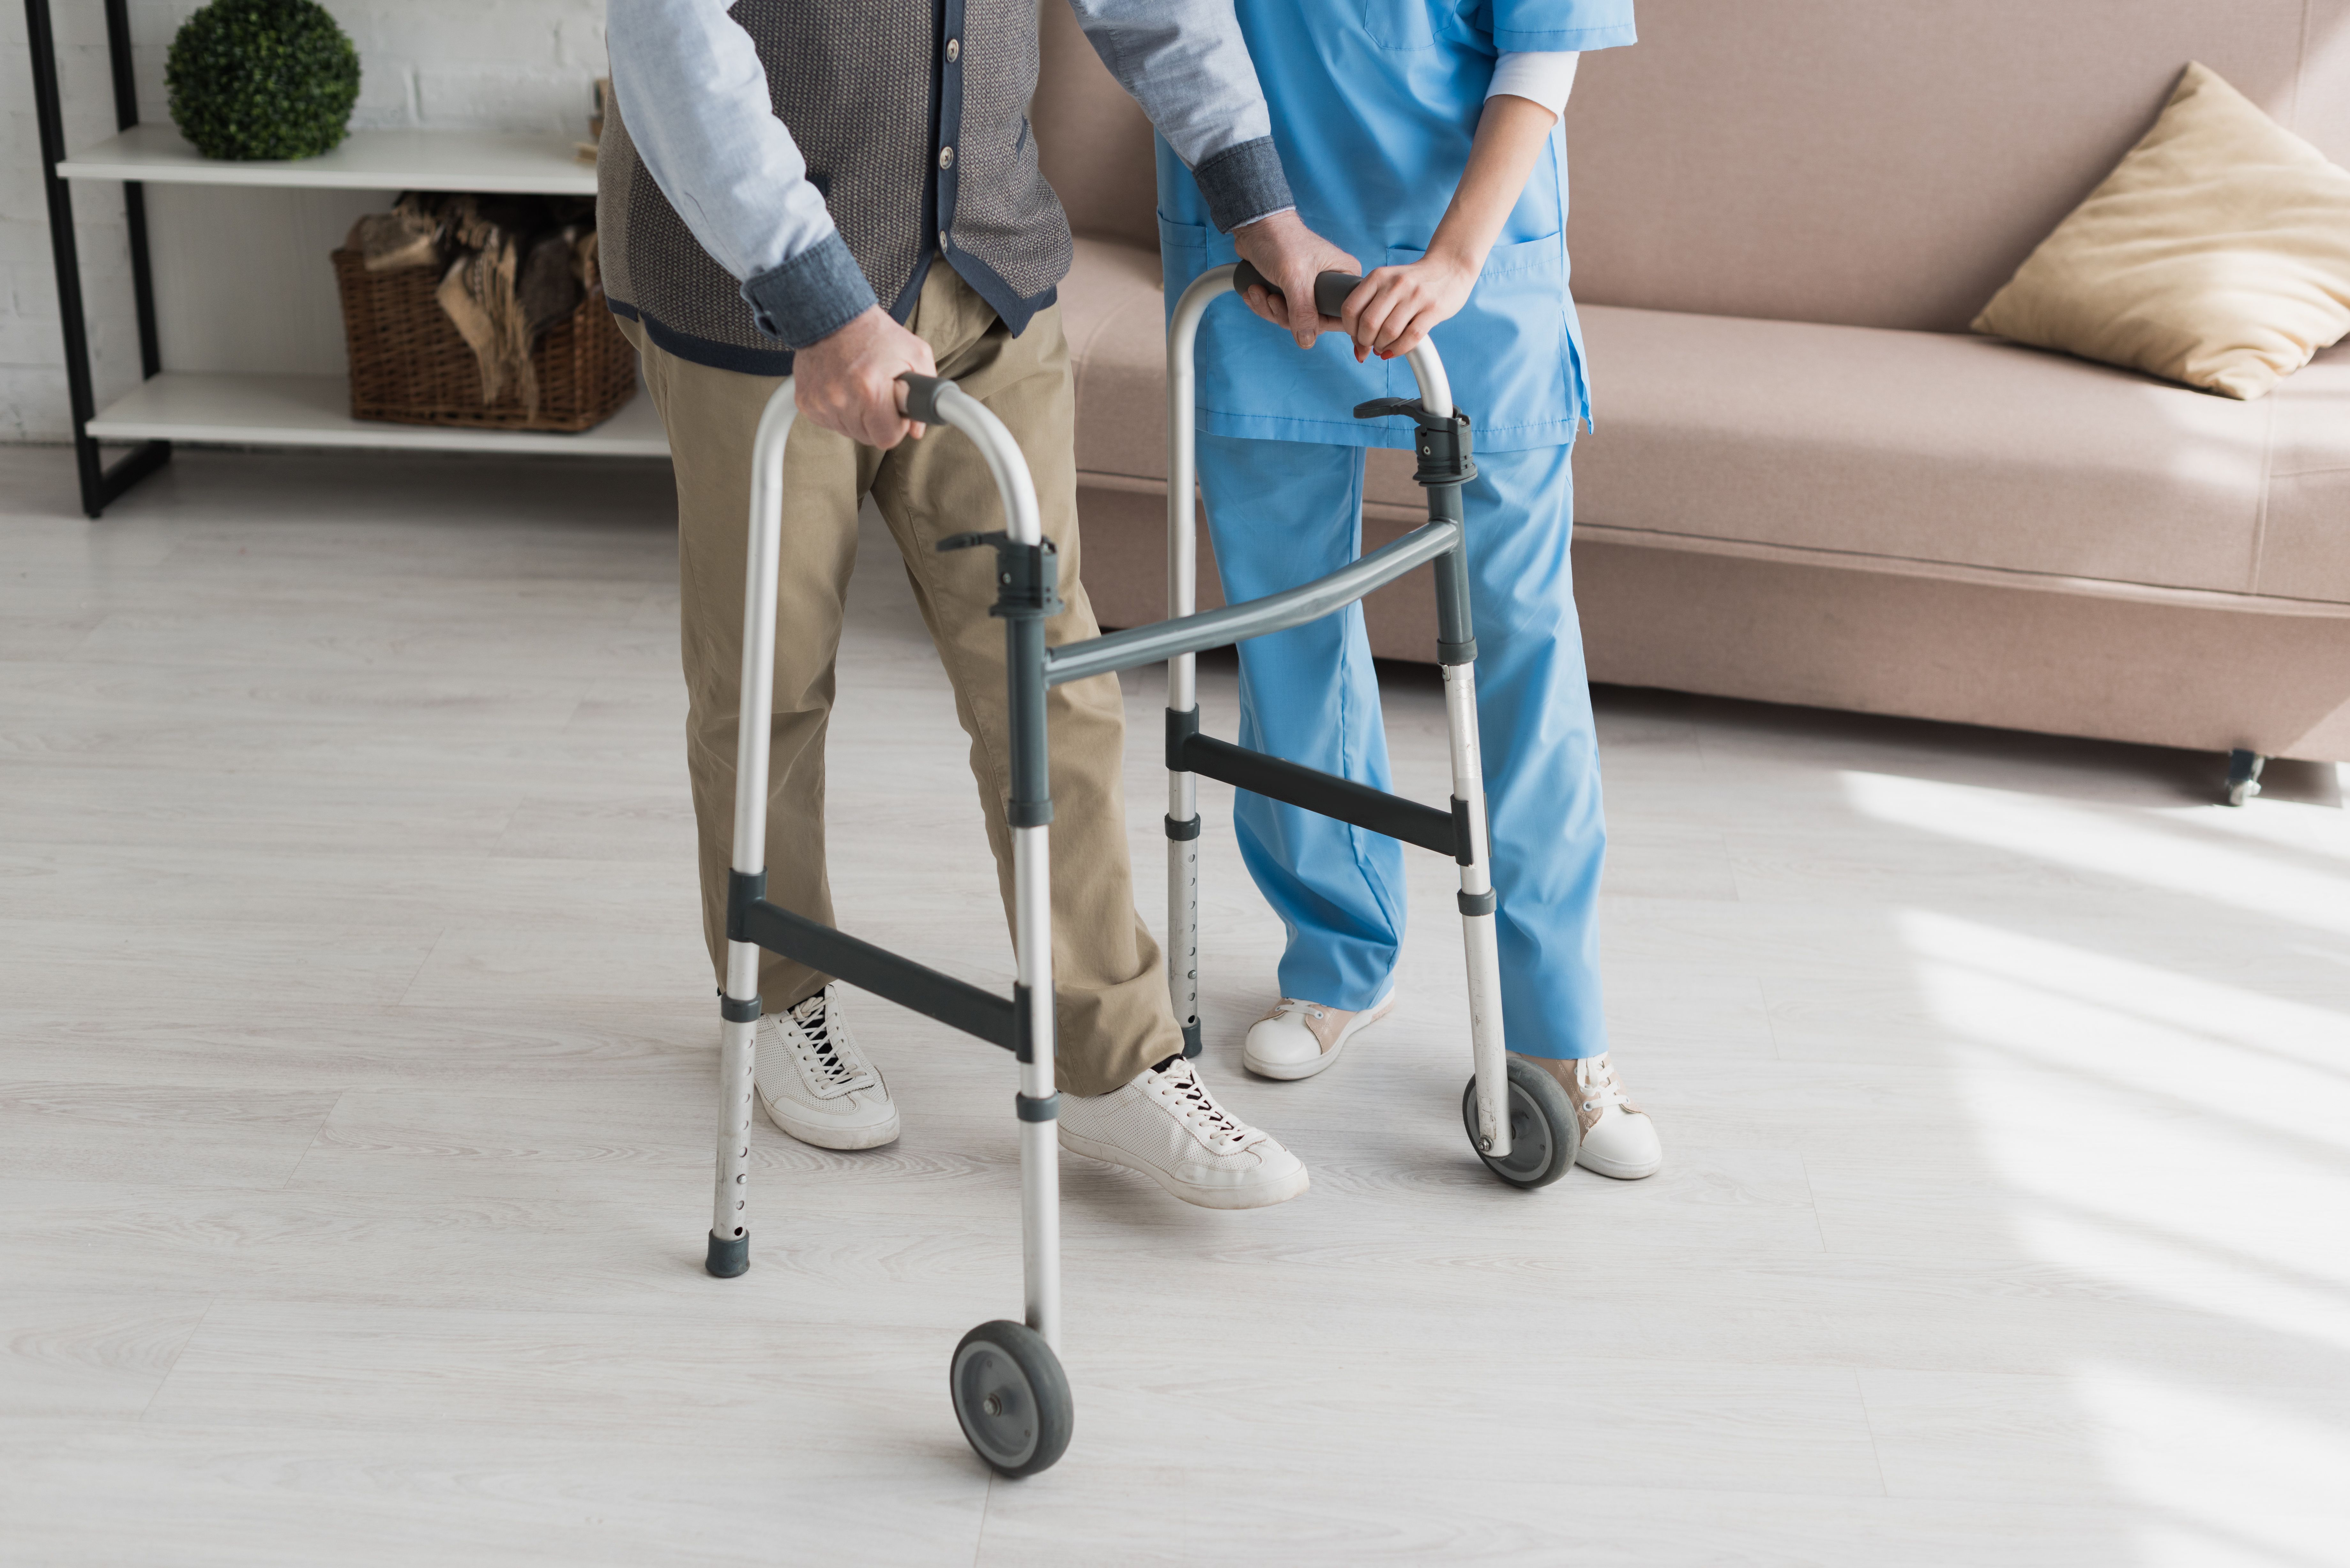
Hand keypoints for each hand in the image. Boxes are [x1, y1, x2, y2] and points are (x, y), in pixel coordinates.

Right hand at [791, 306, 936, 448]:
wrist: (833, 314)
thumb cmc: (876, 333)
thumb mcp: (915, 353)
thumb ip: (926, 393)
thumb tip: (917, 429)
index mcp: (869, 389)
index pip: (886, 438)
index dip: (896, 425)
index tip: (896, 409)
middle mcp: (840, 398)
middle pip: (868, 437)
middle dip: (879, 420)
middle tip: (879, 392)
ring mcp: (820, 402)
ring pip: (849, 431)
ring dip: (858, 416)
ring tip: (860, 385)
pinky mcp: (805, 402)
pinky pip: (829, 422)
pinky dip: (839, 410)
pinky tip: (843, 387)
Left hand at [1229, 210, 1358, 349]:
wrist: (1254, 224)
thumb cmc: (1281, 240)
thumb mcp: (1295, 277)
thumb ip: (1303, 311)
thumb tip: (1307, 341)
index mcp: (1343, 277)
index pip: (1341, 315)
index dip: (1318, 323)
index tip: (1297, 317)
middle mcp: (1329, 284)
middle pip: (1312, 322)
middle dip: (1285, 315)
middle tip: (1272, 299)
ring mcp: (1308, 289)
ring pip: (1292, 319)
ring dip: (1269, 309)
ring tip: (1258, 290)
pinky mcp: (1289, 290)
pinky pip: (1278, 311)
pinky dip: (1263, 304)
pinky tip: (1253, 291)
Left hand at [1340, 251, 1475, 362]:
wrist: (1450, 267)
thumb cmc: (1414, 281)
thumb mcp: (1387, 282)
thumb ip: (1371, 306)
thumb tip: (1358, 346)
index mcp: (1379, 276)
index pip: (1350, 309)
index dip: (1350, 330)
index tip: (1356, 336)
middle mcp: (1395, 284)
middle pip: (1368, 324)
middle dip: (1365, 342)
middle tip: (1370, 345)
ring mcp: (1415, 296)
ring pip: (1388, 332)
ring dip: (1381, 347)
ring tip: (1383, 347)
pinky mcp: (1433, 309)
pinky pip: (1411, 337)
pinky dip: (1398, 349)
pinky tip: (1394, 350)